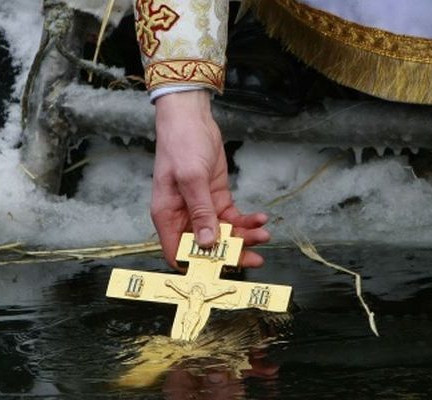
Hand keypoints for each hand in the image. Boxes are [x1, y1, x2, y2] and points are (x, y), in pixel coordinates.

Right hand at [151, 90, 269, 269]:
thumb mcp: (191, 178)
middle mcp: (183, 217)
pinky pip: (233, 218)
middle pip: (206, 248)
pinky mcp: (216, 199)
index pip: (178, 253)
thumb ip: (200, 211)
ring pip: (224, 234)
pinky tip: (260, 218)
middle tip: (254, 258)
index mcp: (168, 216)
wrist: (191, 120)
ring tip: (263, 234)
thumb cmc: (181, 144)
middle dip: (231, 254)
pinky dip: (247, 221)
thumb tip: (207, 243)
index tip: (221, 270)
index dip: (198, 266)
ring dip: (244, 237)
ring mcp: (201, 209)